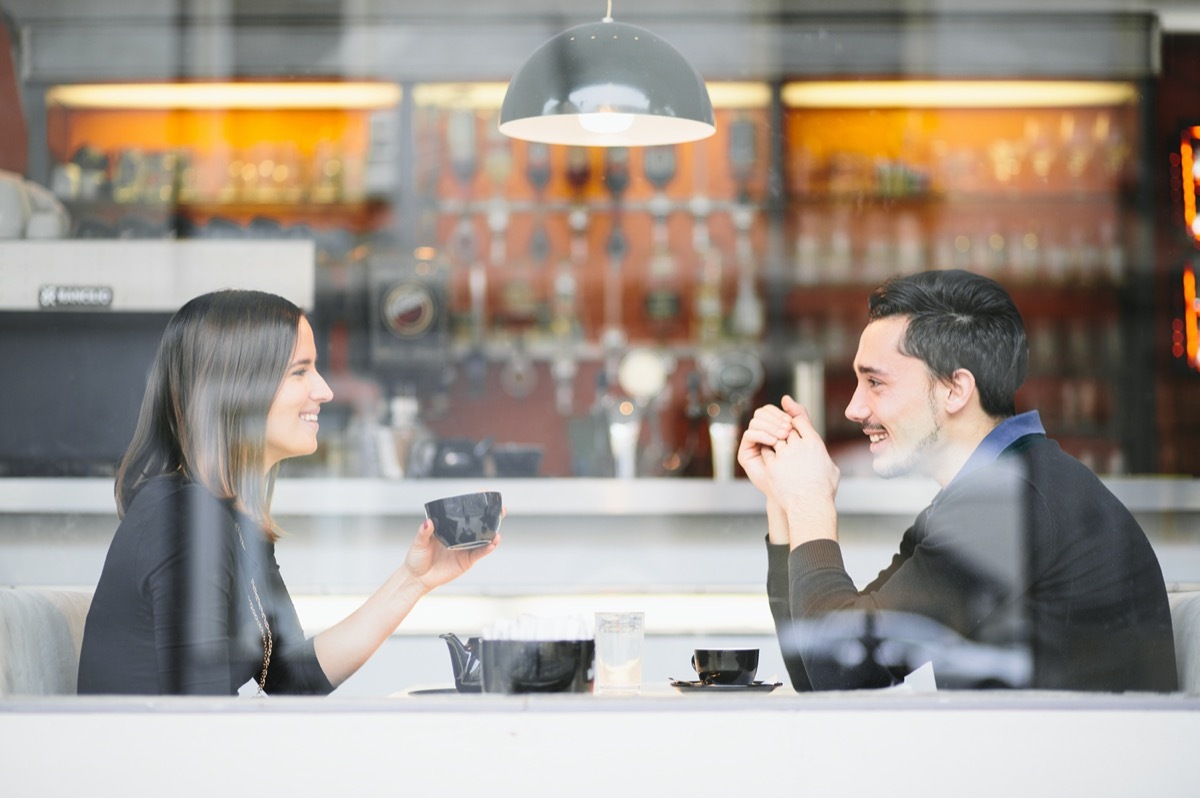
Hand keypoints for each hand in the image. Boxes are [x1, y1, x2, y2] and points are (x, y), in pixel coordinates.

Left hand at [403, 513, 500, 592]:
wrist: (417, 579)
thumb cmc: (417, 559)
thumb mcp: (419, 542)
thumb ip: (424, 532)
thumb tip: (428, 522)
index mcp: (449, 529)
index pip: (464, 516)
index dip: (474, 506)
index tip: (483, 494)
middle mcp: (459, 538)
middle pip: (479, 526)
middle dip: (492, 517)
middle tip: (501, 510)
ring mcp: (464, 549)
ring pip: (483, 539)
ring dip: (493, 533)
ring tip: (498, 529)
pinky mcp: (466, 561)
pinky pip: (479, 553)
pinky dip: (487, 548)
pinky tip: (493, 543)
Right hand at [737, 400, 796, 499]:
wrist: (794, 490)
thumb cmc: (800, 466)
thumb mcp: (803, 437)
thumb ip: (798, 416)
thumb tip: (786, 397)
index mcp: (773, 428)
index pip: (771, 410)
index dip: (780, 413)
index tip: (791, 423)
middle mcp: (761, 433)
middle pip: (761, 413)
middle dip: (775, 419)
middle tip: (787, 430)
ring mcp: (753, 442)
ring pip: (755, 421)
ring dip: (769, 426)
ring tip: (782, 437)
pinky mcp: (746, 452)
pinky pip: (749, 434)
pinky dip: (762, 434)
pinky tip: (773, 442)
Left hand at [762, 402, 839, 543]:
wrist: (810, 506)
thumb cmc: (823, 491)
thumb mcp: (832, 469)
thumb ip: (825, 458)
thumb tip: (825, 458)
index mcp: (814, 443)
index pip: (800, 422)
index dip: (794, 420)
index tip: (790, 423)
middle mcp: (799, 446)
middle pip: (786, 429)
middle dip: (783, 430)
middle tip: (780, 433)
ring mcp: (784, 455)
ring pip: (774, 439)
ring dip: (774, 441)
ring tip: (774, 444)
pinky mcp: (772, 466)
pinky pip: (766, 452)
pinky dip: (767, 452)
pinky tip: (768, 456)